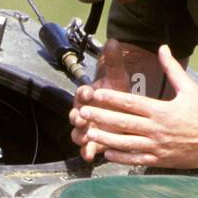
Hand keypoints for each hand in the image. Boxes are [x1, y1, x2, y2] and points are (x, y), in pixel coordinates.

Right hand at [70, 40, 129, 160]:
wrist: (123, 111)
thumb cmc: (117, 93)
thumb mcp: (118, 77)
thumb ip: (113, 62)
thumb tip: (113, 41)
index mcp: (87, 96)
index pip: (82, 93)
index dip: (84, 93)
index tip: (88, 92)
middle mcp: (83, 112)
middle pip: (74, 115)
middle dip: (76, 116)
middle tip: (81, 117)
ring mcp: (87, 128)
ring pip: (77, 133)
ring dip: (79, 135)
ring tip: (84, 136)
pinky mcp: (93, 142)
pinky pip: (86, 149)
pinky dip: (86, 152)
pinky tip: (90, 156)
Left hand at [71, 45, 197, 168]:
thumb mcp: (189, 88)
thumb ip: (172, 68)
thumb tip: (163, 47)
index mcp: (161, 110)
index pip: (131, 102)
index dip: (111, 98)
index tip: (95, 94)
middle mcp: (157, 129)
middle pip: (123, 123)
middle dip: (101, 118)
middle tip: (83, 113)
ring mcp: (157, 146)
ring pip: (126, 143)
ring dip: (106, 139)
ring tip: (89, 134)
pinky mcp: (160, 160)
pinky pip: (137, 159)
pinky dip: (122, 158)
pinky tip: (108, 154)